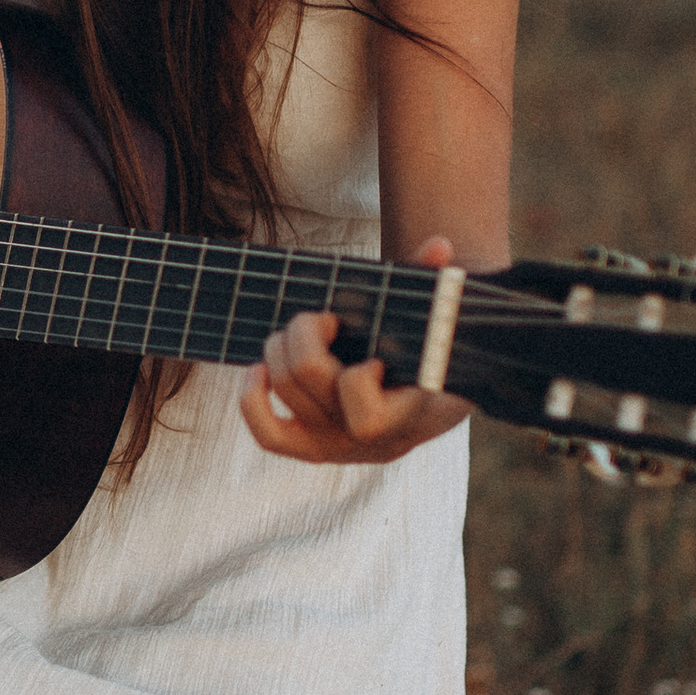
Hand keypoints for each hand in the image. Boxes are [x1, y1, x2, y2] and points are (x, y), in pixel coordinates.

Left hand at [241, 235, 471, 466]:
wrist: (431, 399)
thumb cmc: (436, 354)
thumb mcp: (444, 326)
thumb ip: (440, 287)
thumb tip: (438, 245)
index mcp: (410, 418)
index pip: (367, 417)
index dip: (358, 380)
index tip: (374, 357)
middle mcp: (370, 442)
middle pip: (311, 382)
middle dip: (306, 334)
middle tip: (324, 318)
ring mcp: (338, 447)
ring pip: (285, 392)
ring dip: (280, 348)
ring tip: (298, 329)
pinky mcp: (311, 448)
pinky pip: (268, 436)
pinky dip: (251, 400)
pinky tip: (258, 368)